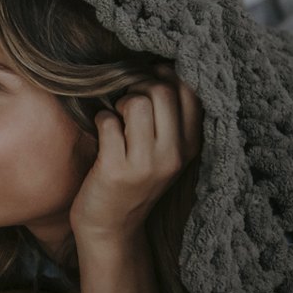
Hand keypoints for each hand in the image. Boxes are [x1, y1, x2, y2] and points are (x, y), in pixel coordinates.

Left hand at [70, 70, 201, 240]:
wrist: (111, 226)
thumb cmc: (134, 179)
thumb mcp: (164, 151)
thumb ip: (170, 116)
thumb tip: (161, 67)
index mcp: (190, 146)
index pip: (191, 92)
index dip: (166, 77)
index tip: (150, 82)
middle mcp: (173, 155)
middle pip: (161, 91)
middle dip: (137, 88)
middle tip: (126, 105)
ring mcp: (146, 164)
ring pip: (135, 103)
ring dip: (119, 104)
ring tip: (116, 120)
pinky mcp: (117, 170)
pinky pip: (107, 122)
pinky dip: (101, 120)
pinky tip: (103, 134)